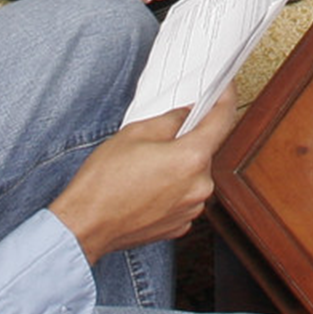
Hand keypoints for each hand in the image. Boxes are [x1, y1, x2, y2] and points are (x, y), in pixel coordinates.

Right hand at [47, 96, 243, 262]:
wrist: (86, 225)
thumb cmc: (105, 181)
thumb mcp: (135, 133)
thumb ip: (170, 120)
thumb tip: (187, 115)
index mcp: (191, 158)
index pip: (222, 120)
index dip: (225, 99)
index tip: (226, 88)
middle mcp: (199, 186)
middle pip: (204, 151)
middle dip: (186, 140)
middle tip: (157, 138)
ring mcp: (191, 209)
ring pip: (193, 175)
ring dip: (178, 167)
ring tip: (144, 168)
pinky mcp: (180, 225)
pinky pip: (184, 197)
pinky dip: (172, 188)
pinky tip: (146, 188)